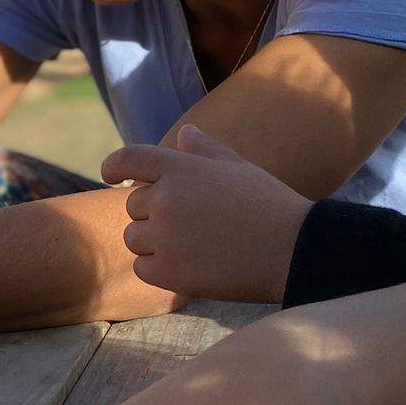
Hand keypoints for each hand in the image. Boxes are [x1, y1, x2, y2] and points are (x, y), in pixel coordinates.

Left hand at [101, 124, 310, 302]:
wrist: (295, 250)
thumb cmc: (269, 206)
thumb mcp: (238, 169)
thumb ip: (205, 151)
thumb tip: (184, 134)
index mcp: (181, 168)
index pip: (127, 159)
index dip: (113, 167)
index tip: (110, 176)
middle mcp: (166, 199)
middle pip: (132, 205)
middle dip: (152, 213)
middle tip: (193, 225)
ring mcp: (165, 236)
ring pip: (134, 237)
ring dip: (153, 242)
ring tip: (195, 245)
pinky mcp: (169, 271)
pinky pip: (142, 267)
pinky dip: (159, 269)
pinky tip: (191, 266)